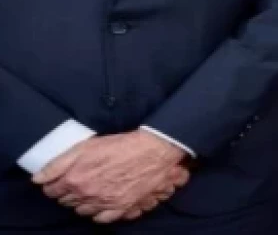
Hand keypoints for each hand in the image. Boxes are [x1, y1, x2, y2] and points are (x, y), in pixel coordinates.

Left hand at [34, 131, 189, 222]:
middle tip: (77, 182)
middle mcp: (87, 194)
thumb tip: (38, 178)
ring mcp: (104, 203)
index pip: (52, 190)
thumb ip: (58, 163)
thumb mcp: (86, 147)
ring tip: (89, 191)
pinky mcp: (120, 207)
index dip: (54, 184)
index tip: (60, 179)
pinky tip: (100, 203)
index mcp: (75, 179)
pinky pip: (101, 218)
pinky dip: (98, 213)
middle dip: (68, 193)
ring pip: (82, 211)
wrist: (153, 150)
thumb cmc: (120, 145)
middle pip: (67, 201)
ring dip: (82, 202)